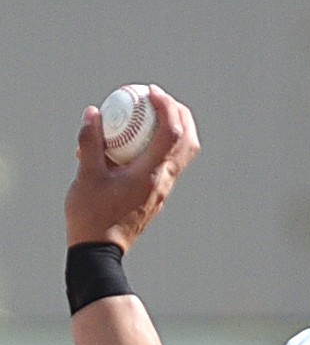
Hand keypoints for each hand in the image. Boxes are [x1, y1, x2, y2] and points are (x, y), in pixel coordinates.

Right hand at [64, 85, 200, 252]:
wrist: (100, 252)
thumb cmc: (91, 216)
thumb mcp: (85, 175)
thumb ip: (90, 142)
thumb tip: (93, 112)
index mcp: (150, 174)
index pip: (172, 132)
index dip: (166, 106)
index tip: (151, 91)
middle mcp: (164, 182)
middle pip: (189, 142)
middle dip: (180, 115)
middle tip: (159, 99)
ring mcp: (163, 191)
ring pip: (182, 155)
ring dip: (175, 130)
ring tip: (151, 115)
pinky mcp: (156, 196)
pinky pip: (168, 164)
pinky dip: (161, 146)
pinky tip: (137, 140)